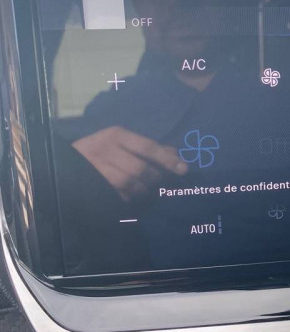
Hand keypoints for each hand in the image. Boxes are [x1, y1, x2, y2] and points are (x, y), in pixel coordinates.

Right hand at [73, 126, 187, 201]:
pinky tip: (131, 194)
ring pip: (130, 184)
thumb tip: (175, 155)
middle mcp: (105, 149)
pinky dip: (129, 197)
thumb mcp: (121, 141)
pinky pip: (118, 195)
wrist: (63, 160)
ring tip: (145, 188)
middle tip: (159, 181)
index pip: (148, 147)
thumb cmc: (100, 149)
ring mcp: (96, 168)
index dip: (167, 160)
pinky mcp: (91, 184)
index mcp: (116, 134)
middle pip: (141, 169)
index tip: (184, 169)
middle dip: (155, 178)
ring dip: (143, 189)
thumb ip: (147, 147)